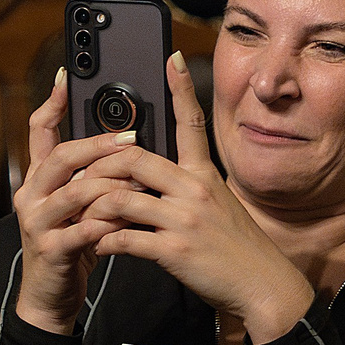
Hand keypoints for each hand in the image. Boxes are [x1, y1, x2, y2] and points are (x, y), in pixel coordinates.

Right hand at [11, 69, 139, 333]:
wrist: (52, 295)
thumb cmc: (75, 242)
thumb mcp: (81, 203)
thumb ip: (93, 174)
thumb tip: (129, 140)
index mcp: (40, 177)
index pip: (40, 131)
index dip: (53, 103)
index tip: (69, 76)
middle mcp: (32, 194)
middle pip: (62, 156)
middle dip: (99, 144)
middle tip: (133, 139)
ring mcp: (38, 222)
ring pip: (75, 191)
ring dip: (112, 185)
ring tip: (143, 183)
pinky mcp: (51, 250)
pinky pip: (83, 230)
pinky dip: (110, 224)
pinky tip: (131, 221)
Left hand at [81, 54, 314, 342]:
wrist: (263, 286)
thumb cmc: (237, 248)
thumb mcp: (220, 206)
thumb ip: (188, 188)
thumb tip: (151, 178)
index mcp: (206, 175)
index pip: (192, 122)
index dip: (179, 88)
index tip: (169, 58)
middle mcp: (195, 190)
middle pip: (131, 158)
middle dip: (97, 166)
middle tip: (81, 177)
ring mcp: (184, 220)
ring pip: (118, 199)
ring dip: (92, 209)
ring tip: (85, 218)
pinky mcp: (173, 251)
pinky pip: (122, 239)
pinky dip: (103, 242)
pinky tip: (101, 247)